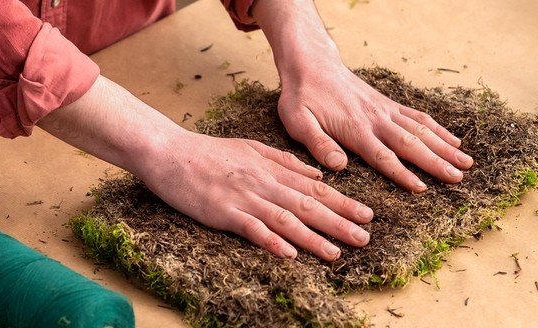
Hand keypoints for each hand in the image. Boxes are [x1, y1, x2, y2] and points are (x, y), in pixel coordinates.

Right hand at [38, 76, 372, 260]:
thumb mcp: (254, 148)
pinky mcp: (223, 212)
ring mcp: (245, 198)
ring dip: (313, 237)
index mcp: (273, 170)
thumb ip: (287, 161)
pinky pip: (252, 229)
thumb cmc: (211, 152)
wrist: (170, 151)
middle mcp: (265, 184)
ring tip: (336, 252)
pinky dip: (272, 241)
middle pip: (308, 206)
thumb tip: (320, 172)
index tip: (367, 215)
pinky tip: (290, 254)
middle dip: (339, 223)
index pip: (316, 188)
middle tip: (364, 238)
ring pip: (286, 220)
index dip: (344, 202)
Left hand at [277, 65, 473, 192]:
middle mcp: (376, 119)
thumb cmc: (302, 97)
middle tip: (459, 178)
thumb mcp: (298, 121)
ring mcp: (386, 110)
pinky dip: (438, 129)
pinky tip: (453, 141)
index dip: (404, 174)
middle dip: (436, 162)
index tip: (423, 189)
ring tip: (466, 163)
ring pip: (421, 130)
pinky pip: (418, 117)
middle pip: (411, 144)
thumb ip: (318, 143)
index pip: (383, 156)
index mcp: (355, 129)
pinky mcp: (388, 104)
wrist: (312, 64)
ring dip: (445, 147)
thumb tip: (338, 165)